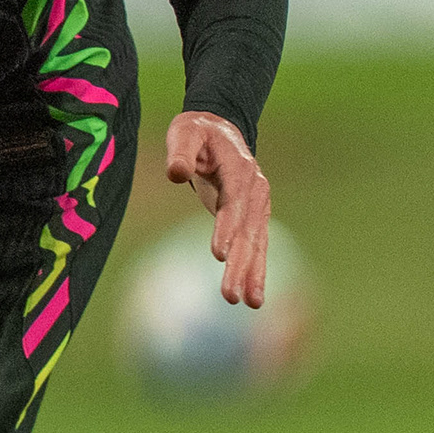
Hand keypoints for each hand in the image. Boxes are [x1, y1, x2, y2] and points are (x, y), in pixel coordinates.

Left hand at [165, 110, 270, 308]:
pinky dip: (257, 271)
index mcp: (240, 169)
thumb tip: (174, 173)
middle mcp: (255, 190)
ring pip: (256, 244)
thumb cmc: (196, 132)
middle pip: (248, 231)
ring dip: (252, 274)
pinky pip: (258, 247)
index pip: (234, 203)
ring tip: (249, 303)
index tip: (219, 254)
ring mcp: (258, 206)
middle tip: (229, 295)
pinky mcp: (254, 218)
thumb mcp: (184, 132)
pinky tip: (254, 297)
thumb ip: (180, 152)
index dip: (227, 228)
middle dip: (240, 265)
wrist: (220, 129)